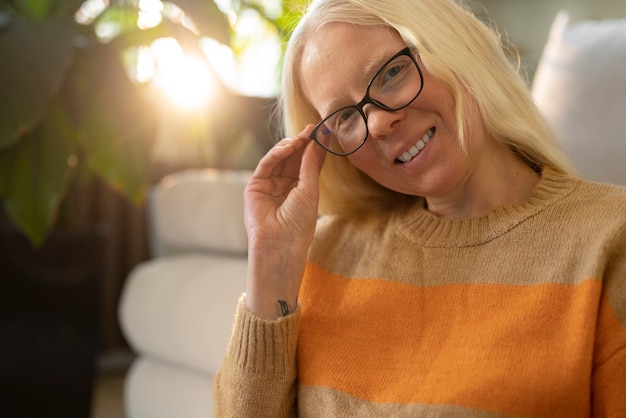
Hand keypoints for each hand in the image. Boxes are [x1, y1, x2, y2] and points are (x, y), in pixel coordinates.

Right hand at [244, 126, 325, 318]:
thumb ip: (311, 163)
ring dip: (291, 145)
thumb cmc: (299, 223)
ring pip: (280, 158)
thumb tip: (321, 139)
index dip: (313, 148)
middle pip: (293, 158)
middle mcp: (284, 186)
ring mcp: (269, 185)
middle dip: (303, 143)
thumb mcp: (310, 189)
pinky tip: (290, 146)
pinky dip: (277, 152)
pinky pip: (266, 164)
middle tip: (313, 128)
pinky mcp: (255, 186)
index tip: (322, 132)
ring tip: (302, 137)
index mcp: (300, 189)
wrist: (280, 243)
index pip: (305, 163)